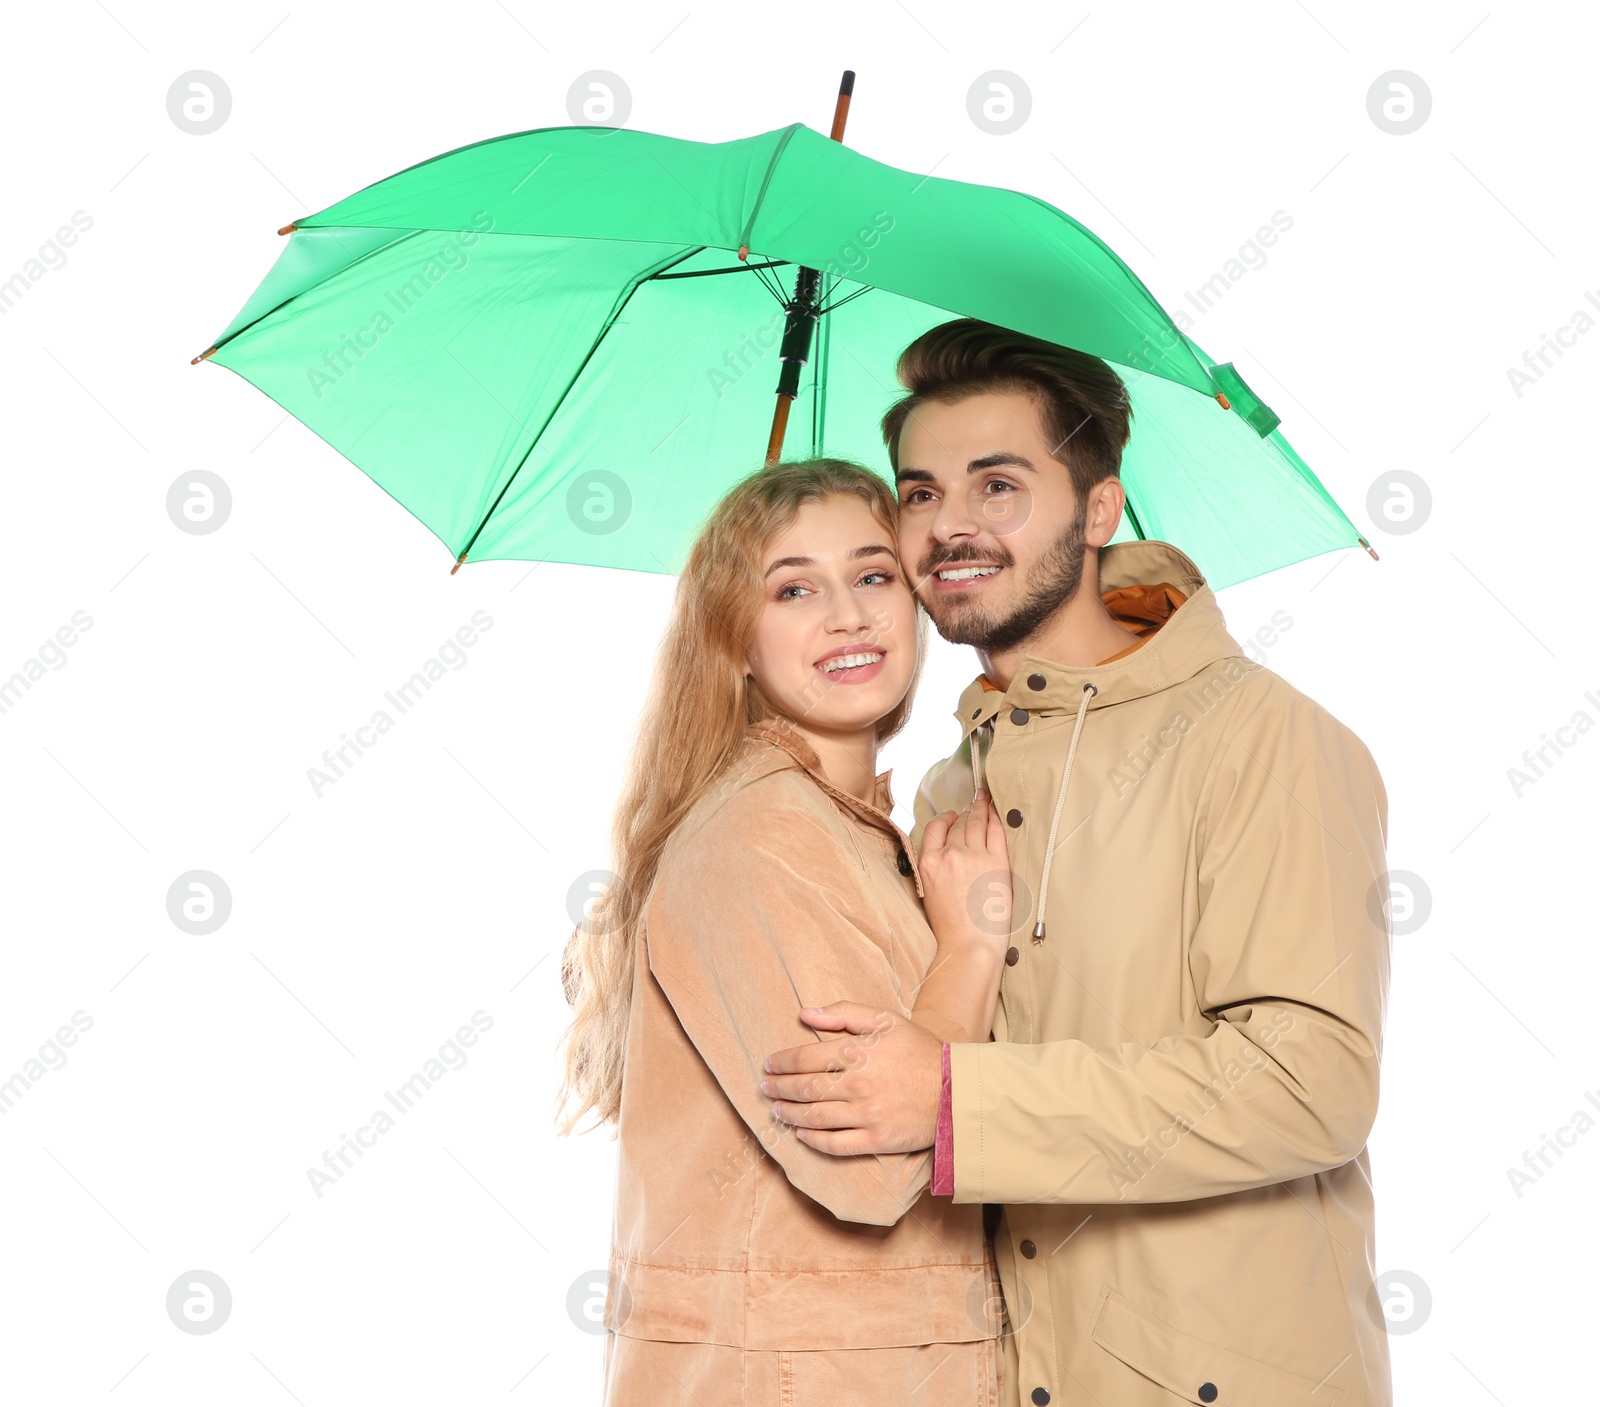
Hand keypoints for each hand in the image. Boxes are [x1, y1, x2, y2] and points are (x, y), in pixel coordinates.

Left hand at [760, 1001, 943, 1154]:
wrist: (957, 1090)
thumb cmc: (920, 1050)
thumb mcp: (885, 1019)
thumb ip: (843, 1013)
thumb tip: (805, 1012)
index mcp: (857, 1053)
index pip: (805, 1058)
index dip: (782, 1062)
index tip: (769, 1064)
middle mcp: (857, 1084)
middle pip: (804, 1088)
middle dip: (779, 1088)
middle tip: (765, 1087)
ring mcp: (866, 1115)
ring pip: (815, 1117)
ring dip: (789, 1114)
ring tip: (776, 1110)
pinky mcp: (876, 1140)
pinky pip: (836, 1144)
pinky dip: (813, 1140)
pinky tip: (801, 1134)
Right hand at [917, 786, 1010, 955]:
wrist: (969, 945)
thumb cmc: (950, 928)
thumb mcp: (929, 893)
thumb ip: (934, 868)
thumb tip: (946, 854)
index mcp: (928, 863)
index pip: (934, 827)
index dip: (945, 818)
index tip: (952, 815)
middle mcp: (949, 854)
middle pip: (958, 824)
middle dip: (966, 812)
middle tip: (974, 803)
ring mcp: (974, 856)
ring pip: (976, 823)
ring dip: (981, 809)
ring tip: (984, 801)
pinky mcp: (996, 862)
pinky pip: (996, 832)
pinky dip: (996, 819)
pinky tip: (997, 812)